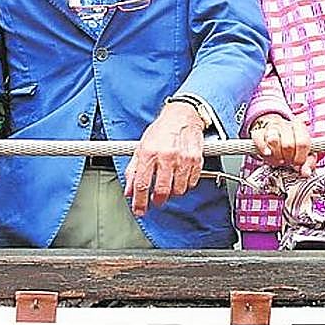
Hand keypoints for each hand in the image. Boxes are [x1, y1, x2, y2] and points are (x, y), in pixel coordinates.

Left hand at [124, 102, 203, 216]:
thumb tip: (129, 190)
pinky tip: (181, 176)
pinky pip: (191, 182)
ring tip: (169, 184)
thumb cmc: (162, 131)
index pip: (141, 184)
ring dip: (173, 192)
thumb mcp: (141, 146)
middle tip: (156, 200)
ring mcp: (182, 158)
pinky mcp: (196, 159)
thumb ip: (133, 170)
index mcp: (148, 152)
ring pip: (178, 190)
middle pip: (161, 190)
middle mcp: (165, 155)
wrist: (182, 115)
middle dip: (158, 200)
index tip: (139, 210)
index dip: (139, 201)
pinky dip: (186, 184)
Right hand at [250, 115, 315, 174]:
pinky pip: (259, 140)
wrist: (273, 132)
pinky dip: (263, 148)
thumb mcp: (302, 151)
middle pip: (288, 144)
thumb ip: (307, 162)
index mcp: (299, 127)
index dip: (300, 157)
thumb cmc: (290, 143)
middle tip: (288, 161)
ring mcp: (270, 128)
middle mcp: (285, 125)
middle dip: (288, 158)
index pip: (303, 143)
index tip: (298, 163)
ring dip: (277, 155)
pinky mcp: (258, 132)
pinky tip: (268, 153)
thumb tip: (306, 172)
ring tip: (279, 158)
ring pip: (273, 140)